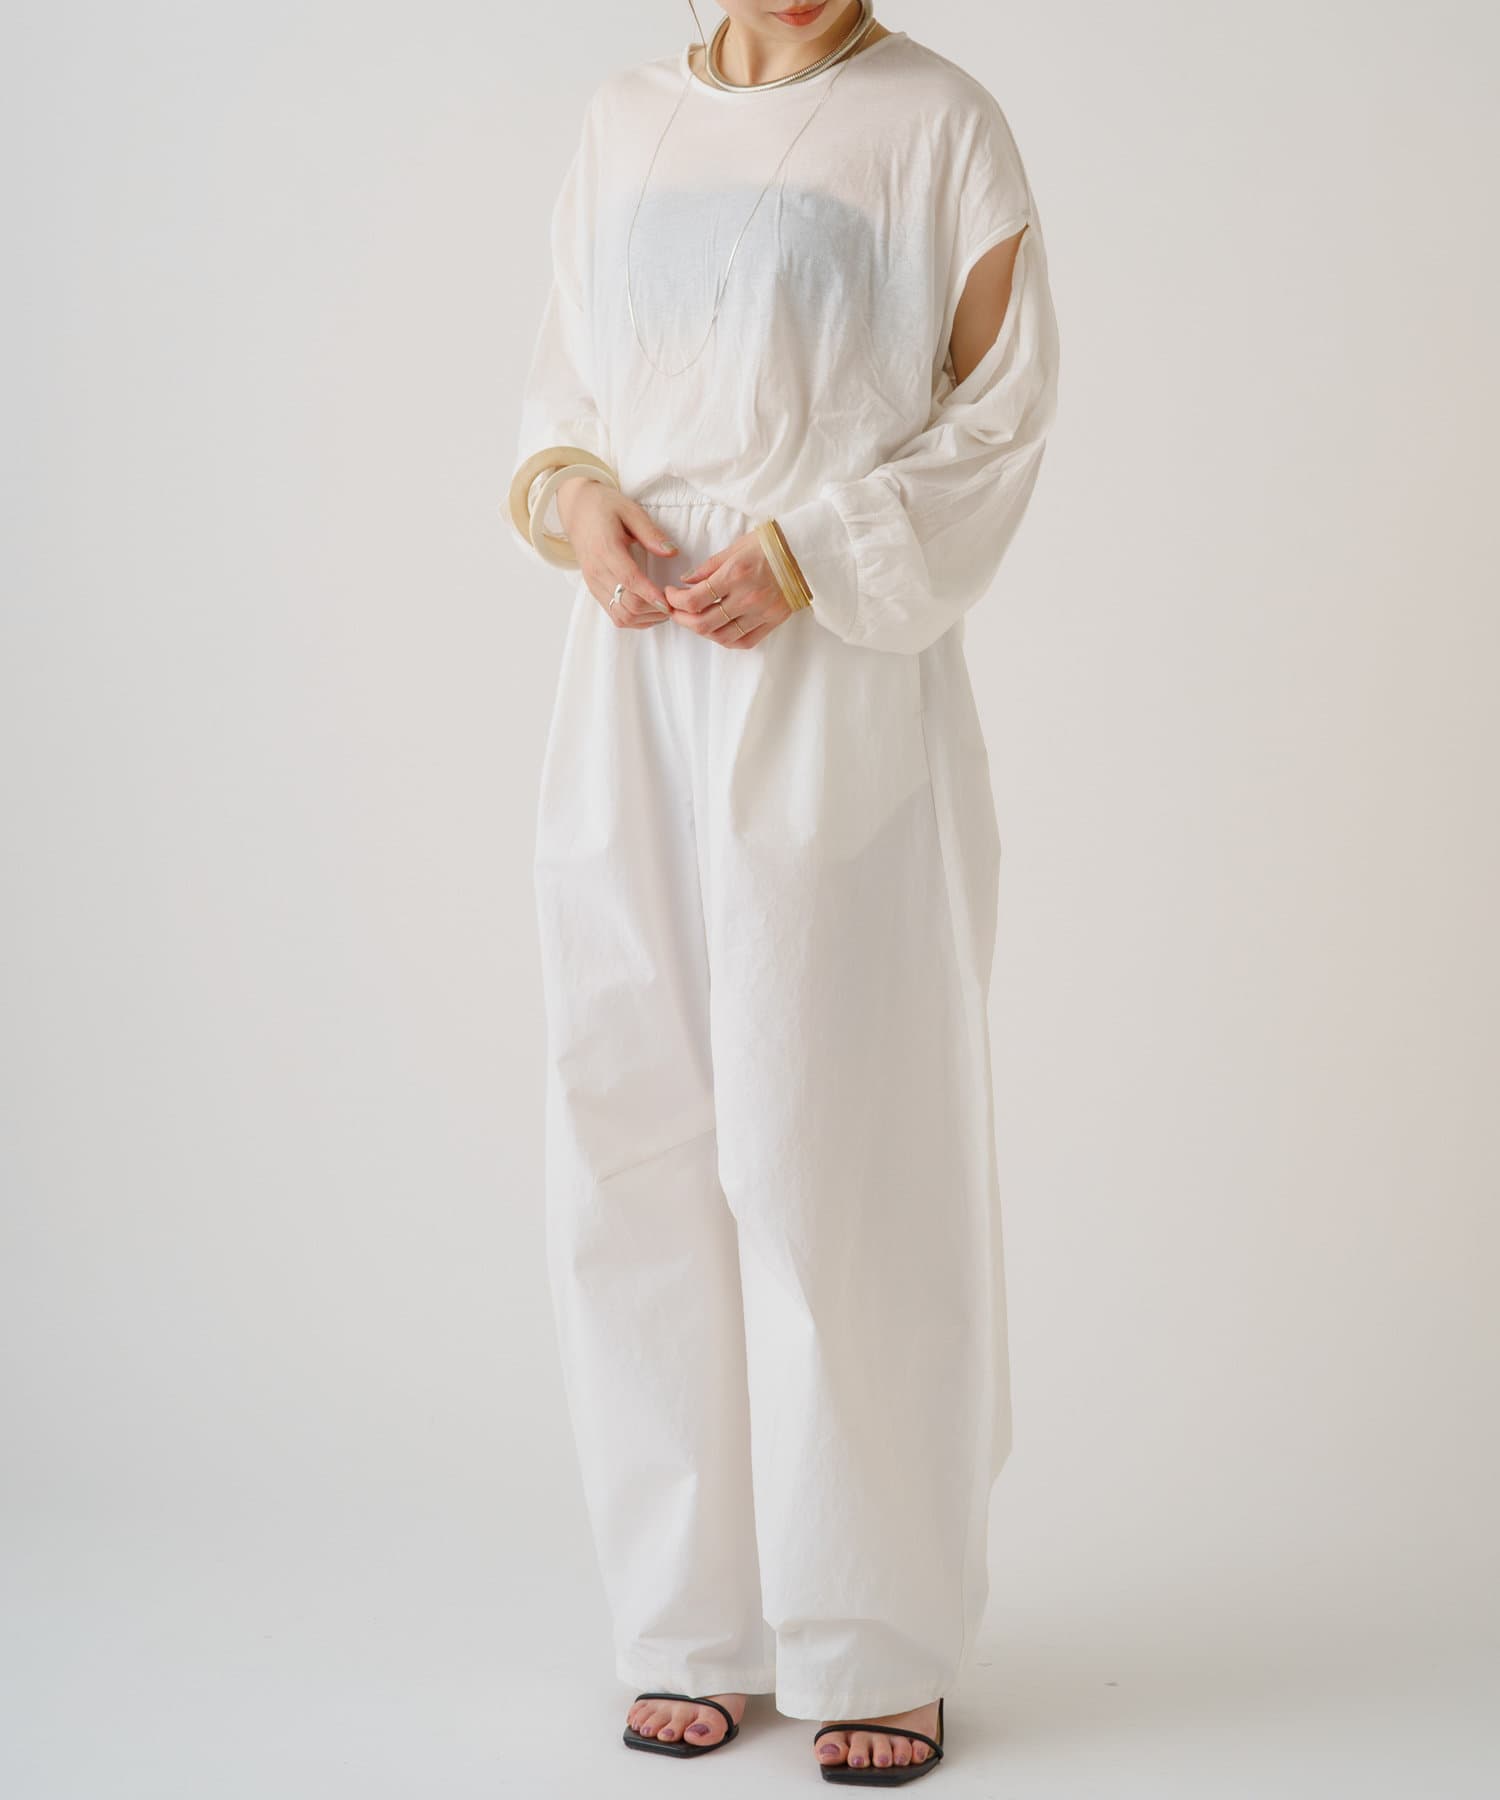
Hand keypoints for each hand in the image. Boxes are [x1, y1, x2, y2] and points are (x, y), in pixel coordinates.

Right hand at [556, 477, 678, 628]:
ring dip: (646, 618)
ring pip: (621, 616)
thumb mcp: (631, 511)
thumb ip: (651, 533)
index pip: (629, 579)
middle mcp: (596, 570)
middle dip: (653, 610)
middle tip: (675, 604)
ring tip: (665, 609)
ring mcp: (593, 583)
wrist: (577, 509)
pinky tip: (650, 610)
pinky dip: (635, 619)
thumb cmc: (605, 507)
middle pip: (626, 604)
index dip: (650, 595)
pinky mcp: (594, 590)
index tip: (669, 603)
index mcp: (605, 549)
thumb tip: (672, 552)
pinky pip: (615, 615)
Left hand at [663, 532, 794, 649]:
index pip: (694, 600)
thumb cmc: (770, 544)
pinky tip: (718, 631)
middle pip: (703, 623)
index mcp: (735, 575)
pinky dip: (726, 640)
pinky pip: (744, 641)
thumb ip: (708, 567)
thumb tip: (686, 581)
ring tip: (695, 621)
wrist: (807, 552)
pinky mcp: (772, 622)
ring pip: (721, 637)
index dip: (675, 601)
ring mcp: (761, 613)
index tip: (670, 594)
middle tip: (676, 611)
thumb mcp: (735, 547)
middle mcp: (746, 598)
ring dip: (702, 632)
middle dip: (682, 619)